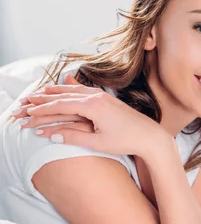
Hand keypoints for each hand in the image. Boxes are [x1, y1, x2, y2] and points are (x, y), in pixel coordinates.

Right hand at [12, 74, 168, 159]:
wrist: (150, 137)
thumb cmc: (126, 141)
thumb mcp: (97, 142)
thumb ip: (74, 137)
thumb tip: (52, 134)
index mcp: (94, 106)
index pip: (61, 106)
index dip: (42, 109)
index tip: (27, 112)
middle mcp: (98, 97)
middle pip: (65, 96)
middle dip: (44, 98)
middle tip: (26, 100)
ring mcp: (105, 97)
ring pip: (75, 91)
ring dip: (57, 90)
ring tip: (41, 90)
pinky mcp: (109, 99)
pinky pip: (86, 90)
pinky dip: (73, 87)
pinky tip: (67, 81)